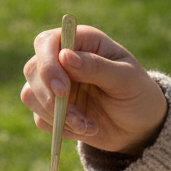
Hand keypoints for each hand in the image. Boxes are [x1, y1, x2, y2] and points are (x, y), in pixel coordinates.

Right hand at [21, 25, 167, 154]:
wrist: (139, 127)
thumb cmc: (137, 94)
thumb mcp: (126, 79)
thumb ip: (96, 67)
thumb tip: (65, 55)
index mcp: (82, 42)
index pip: (46, 43)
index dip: (47, 64)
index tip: (62, 90)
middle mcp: (62, 60)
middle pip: (32, 70)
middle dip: (50, 97)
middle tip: (77, 117)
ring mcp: (53, 85)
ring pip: (30, 95)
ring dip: (56, 116)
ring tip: (87, 126)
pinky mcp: (51, 109)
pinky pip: (39, 118)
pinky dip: (60, 128)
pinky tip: (85, 129)